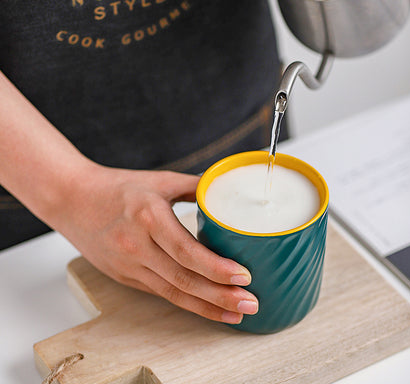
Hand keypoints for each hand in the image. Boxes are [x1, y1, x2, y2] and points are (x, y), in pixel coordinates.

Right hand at [53, 165, 258, 323]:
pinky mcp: (124, 277)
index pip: (186, 252)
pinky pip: (160, 293)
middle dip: (220, 297)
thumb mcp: (159, 181)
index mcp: (148, 218)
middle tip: (251, 304)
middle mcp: (137, 246)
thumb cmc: (116, 187)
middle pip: (183, 280)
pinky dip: (186, 303)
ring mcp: (128, 266)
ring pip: (172, 294)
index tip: (244, 277)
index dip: (216, 269)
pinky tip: (206, 307)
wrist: (72, 199)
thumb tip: (225, 188)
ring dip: (206, 308)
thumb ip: (194, 185)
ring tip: (236, 315)